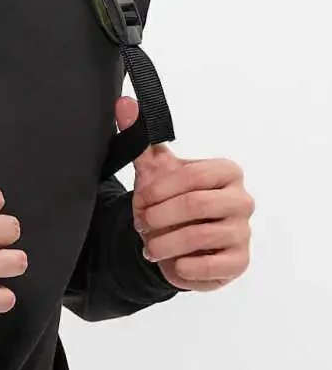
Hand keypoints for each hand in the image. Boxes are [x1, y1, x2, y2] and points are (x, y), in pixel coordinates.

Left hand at [116, 96, 254, 291]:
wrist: (177, 242)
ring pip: (198, 237)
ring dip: (164, 244)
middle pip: (194, 206)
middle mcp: (242, 199)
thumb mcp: (154, 169)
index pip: (190, 176)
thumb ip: (141, 137)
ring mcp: (243, 231)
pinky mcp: (239, 262)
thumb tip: (125, 103)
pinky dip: (182, 267)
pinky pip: (208, 267)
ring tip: (150, 246)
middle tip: (142, 225)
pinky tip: (173, 263)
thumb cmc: (170, 200)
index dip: (158, 191)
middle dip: (159, 218)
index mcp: (226, 171)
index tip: (140, 202)